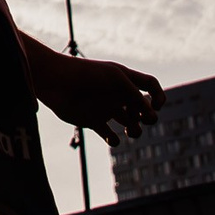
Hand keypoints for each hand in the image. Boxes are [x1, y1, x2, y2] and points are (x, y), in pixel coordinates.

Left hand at [31, 52, 165, 141]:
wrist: (55, 82)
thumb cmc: (84, 74)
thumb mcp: (114, 77)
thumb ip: (135, 94)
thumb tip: (151, 112)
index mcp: (124, 79)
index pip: (150, 85)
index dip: (159, 96)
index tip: (156, 105)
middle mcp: (117, 94)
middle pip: (144, 109)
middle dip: (149, 117)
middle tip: (142, 119)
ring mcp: (106, 108)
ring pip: (130, 124)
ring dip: (136, 131)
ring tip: (130, 131)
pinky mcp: (93, 121)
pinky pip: (110, 136)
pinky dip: (114, 141)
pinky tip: (110, 138)